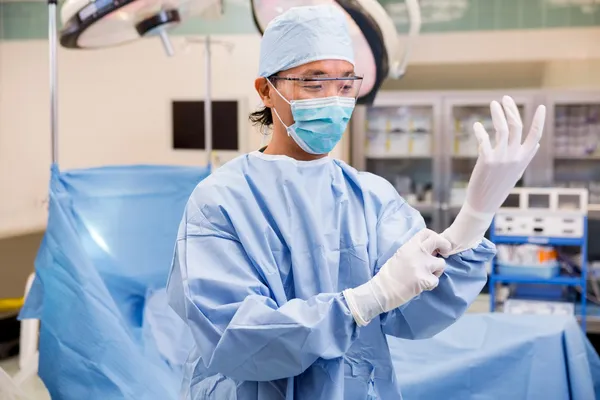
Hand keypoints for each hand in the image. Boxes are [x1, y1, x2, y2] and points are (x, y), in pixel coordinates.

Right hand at [343, 229, 450, 325]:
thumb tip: (430, 251)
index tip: (436, 245)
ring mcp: (422, 265)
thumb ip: (414, 251)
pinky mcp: (425, 280)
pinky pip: (436, 281)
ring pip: (441, 264)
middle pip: (439, 241)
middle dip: (445, 246)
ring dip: (436, 271)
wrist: (381, 290)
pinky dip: (430, 285)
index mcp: (409, 245)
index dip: (435, 237)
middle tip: (444, 253)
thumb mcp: (400, 255)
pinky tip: (421, 286)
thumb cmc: (388, 275)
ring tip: (425, 276)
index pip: (427, 233)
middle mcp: (417, 252)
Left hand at [467, 96, 544, 213]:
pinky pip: (484, 139)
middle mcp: (515, 156)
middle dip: (512, 110)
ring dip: (498, 114)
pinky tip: (476, 125)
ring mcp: (501, 158)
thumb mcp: (516, 172)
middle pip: (517, 126)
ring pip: (503, 129)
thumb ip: (526, 157)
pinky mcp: (487, 160)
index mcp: (524, 158)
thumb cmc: (499, 186)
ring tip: (493, 104)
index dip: (540, 120)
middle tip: (505, 99)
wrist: (483, 203)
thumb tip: (536, 144)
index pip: (536, 135)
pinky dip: (480, 130)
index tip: (542, 107)